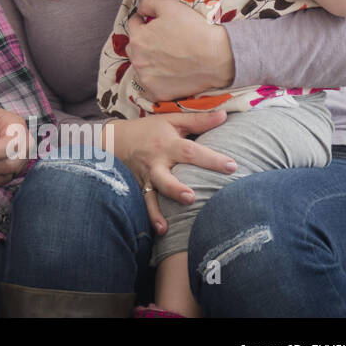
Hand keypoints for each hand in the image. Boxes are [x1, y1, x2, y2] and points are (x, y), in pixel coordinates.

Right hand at [108, 113, 236, 235]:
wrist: (114, 139)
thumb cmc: (149, 130)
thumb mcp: (171, 121)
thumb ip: (198, 121)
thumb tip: (225, 115)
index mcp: (167, 144)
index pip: (191, 152)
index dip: (211, 160)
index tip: (232, 167)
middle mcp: (155, 162)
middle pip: (165, 176)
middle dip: (176, 188)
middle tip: (191, 198)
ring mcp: (145, 177)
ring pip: (150, 194)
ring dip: (158, 210)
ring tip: (165, 226)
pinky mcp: (138, 188)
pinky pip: (143, 203)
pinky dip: (150, 216)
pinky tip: (160, 231)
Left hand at [125, 0, 234, 98]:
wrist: (217, 57)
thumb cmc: (194, 30)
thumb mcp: (170, 6)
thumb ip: (148, 2)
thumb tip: (140, 10)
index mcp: (138, 38)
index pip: (133, 25)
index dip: (144, 21)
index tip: (154, 22)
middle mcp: (137, 59)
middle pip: (134, 47)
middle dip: (144, 41)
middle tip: (162, 41)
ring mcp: (146, 78)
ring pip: (140, 66)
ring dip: (148, 61)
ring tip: (166, 58)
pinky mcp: (156, 92)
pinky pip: (148, 87)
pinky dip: (154, 80)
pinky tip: (167, 74)